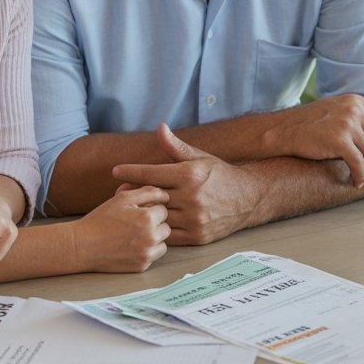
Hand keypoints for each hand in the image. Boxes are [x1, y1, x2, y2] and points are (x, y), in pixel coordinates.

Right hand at [70, 185, 170, 272]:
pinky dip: (147, 250)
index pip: (164, 209)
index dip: (151, 209)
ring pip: (163, 241)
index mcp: (147, 218)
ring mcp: (147, 253)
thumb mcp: (122, 198)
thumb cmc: (101, 219)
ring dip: (154, 237)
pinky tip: (132, 246)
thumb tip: (166, 195)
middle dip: (155, 223)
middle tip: (135, 224)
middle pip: (166, 226)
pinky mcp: (142, 266)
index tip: (137, 212)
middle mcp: (150, 237)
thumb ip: (147, 192)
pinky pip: (154, 255)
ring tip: (135, 235)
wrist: (82, 246)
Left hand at [112, 124, 259, 245]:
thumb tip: (160, 128)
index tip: (116, 171)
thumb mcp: (199, 157)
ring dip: (143, 212)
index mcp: (189, 174)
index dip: (130, 171)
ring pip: (158, 217)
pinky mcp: (197, 236)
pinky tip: (151, 223)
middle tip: (119, 192)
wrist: (248, 198)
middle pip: (151, 196)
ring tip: (132, 208)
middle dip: (132, 193)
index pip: (151, 173)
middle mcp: (191, 197)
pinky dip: (158, 228)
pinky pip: (169, 235)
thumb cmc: (219, 174)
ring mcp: (194, 218)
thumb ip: (175, 146)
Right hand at [266, 94, 363, 187]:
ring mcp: (347, 124)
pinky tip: (355, 182)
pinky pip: (359, 163)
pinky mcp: (338, 140)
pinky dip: (361, 176)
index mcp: (357, 101)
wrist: (282, 130)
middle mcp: (355, 109)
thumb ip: (359, 110)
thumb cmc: (309, 124)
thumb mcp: (337, 107)